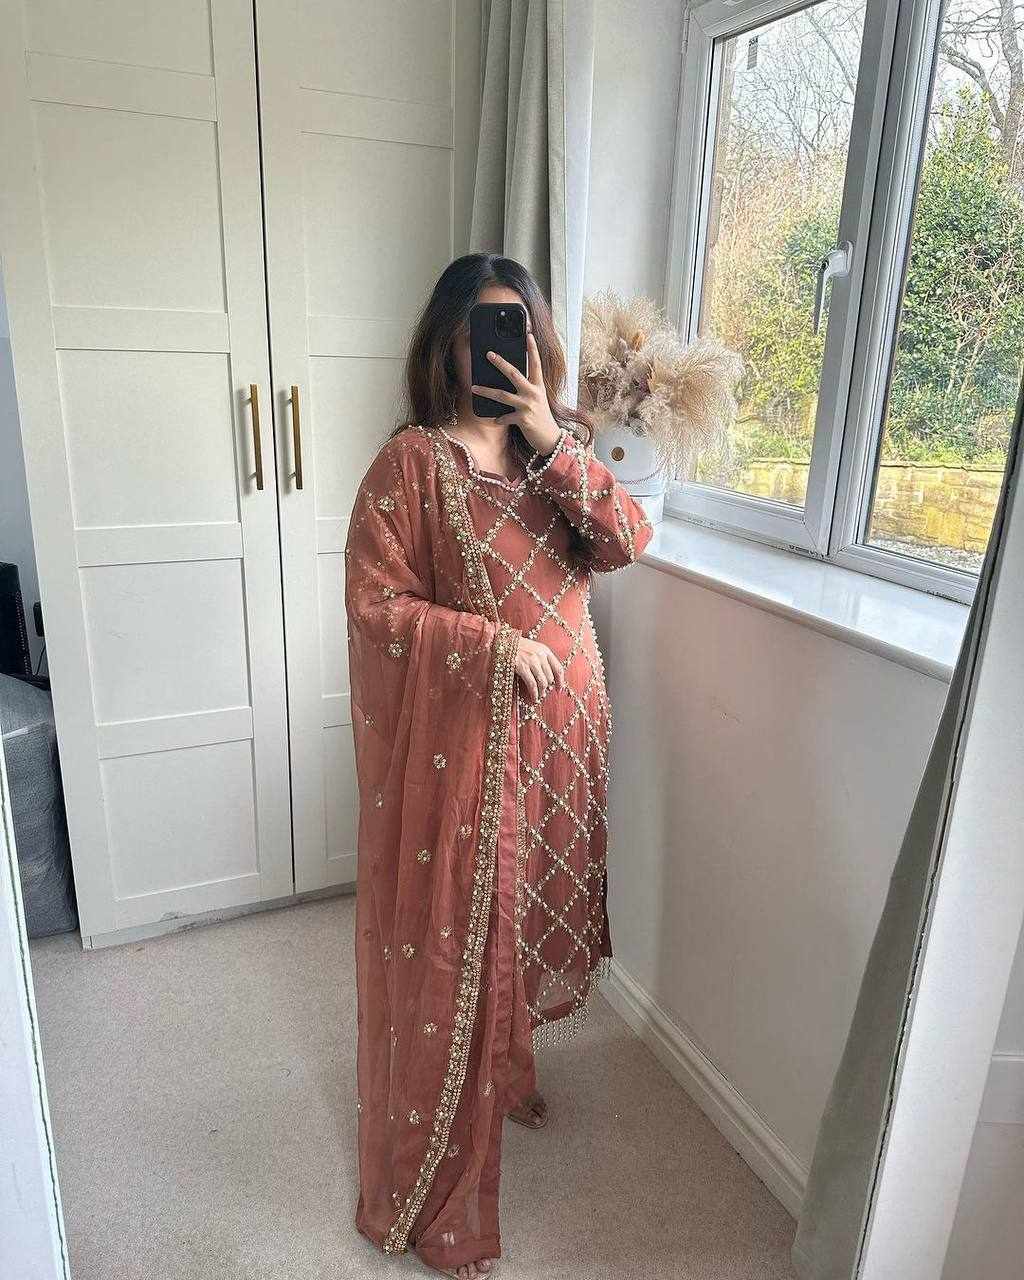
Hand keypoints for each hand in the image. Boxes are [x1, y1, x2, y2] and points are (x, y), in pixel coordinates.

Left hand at [471, 331, 561, 455]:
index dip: (533, 349)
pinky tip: (494, 420)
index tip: (528, 335)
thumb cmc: (541, 418)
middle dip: (500, 363)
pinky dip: (498, 419)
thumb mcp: (538, 400)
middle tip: (489, 354)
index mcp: (539, 386)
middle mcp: (534, 394)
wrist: (550, 438)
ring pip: (502, 395)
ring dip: (486, 391)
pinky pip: (504, 417)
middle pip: (514, 374)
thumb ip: (527, 390)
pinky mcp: (523, 419)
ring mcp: (528, 406)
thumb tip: (509, 381)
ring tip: (473, 388)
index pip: (536, 364)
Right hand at [514, 636, 565, 701]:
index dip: (560, 681)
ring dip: (541, 692)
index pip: (558, 668)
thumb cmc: (518, 647)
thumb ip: (542, 660)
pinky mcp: (522, 667)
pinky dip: (534, 693)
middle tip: (543, 693)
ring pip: (542, 682)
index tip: (559, 689)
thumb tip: (549, 679)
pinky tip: (534, 698)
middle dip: (547, 688)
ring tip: (538, 698)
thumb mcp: (533, 649)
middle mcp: (540, 655)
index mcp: (545, 650)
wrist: (502, 641)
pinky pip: (532, 684)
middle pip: (550, 677)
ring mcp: (531, 661)